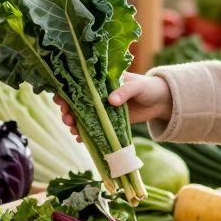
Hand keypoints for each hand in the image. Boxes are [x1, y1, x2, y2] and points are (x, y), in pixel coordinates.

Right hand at [53, 73, 172, 137]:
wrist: (160, 102)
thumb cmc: (148, 88)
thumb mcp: (137, 86)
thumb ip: (125, 91)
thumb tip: (111, 101)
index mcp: (100, 81)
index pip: (77, 83)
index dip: (65, 90)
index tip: (60, 99)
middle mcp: (97, 95)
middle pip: (74, 102)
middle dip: (67, 111)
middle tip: (67, 118)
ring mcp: (101, 110)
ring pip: (80, 117)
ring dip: (73, 124)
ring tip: (73, 130)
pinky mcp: (108, 122)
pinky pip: (92, 129)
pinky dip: (84, 134)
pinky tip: (80, 139)